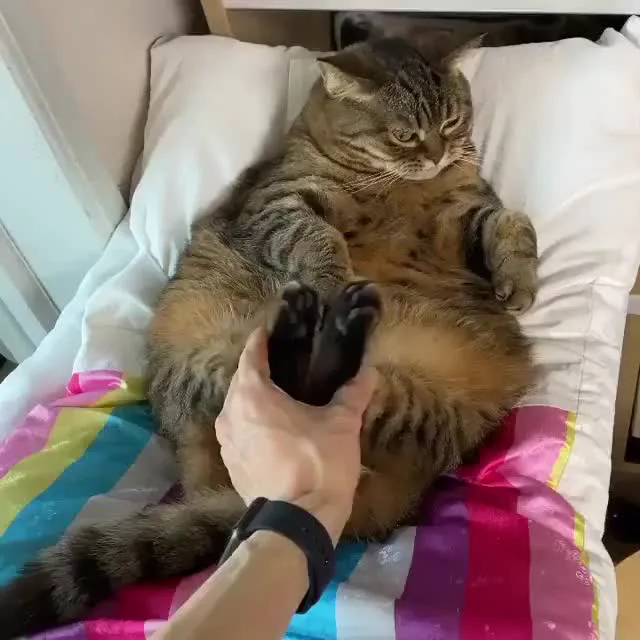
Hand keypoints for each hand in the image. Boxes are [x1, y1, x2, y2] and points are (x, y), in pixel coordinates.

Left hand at [215, 329, 376, 543]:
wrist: (297, 522)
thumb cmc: (318, 463)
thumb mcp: (342, 424)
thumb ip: (354, 393)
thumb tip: (370, 370)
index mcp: (252, 395)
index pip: (250, 356)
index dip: (260, 341)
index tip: (269, 331)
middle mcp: (230, 414)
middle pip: (240, 381)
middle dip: (257, 370)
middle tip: (280, 362)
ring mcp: (227, 443)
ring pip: (236, 409)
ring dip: (251, 399)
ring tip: (276, 395)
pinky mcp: (231, 466)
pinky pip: (238, 433)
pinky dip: (251, 424)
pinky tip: (271, 429)